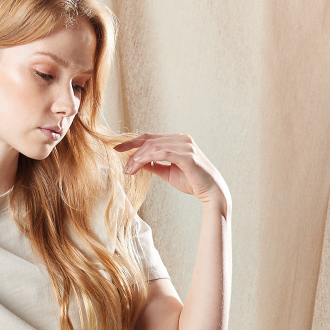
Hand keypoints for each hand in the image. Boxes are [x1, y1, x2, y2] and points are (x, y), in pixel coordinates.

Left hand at [113, 133, 228, 211]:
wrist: (211, 191)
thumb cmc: (192, 182)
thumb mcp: (167, 172)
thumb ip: (153, 165)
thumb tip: (136, 162)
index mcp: (177, 140)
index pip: (150, 137)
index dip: (132, 142)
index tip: (117, 149)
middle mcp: (181, 139)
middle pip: (150, 140)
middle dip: (132, 151)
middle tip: (121, 163)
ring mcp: (185, 145)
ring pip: (154, 146)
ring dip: (138, 157)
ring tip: (129, 169)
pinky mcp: (187, 155)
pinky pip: (163, 153)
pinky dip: (148, 158)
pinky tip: (139, 165)